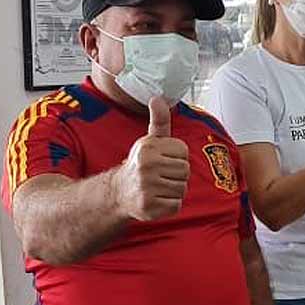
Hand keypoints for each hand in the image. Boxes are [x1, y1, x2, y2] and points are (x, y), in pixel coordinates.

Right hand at [112, 96, 189, 220]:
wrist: (118, 192)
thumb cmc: (140, 165)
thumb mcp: (149, 141)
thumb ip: (159, 121)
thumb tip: (158, 99)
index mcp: (148, 147)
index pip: (183, 151)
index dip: (176, 157)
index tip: (163, 160)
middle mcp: (146, 166)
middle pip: (185, 170)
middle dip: (177, 175)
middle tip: (161, 176)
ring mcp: (146, 187)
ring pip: (182, 188)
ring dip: (174, 190)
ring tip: (158, 187)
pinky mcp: (149, 206)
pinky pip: (176, 205)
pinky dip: (170, 205)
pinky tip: (157, 199)